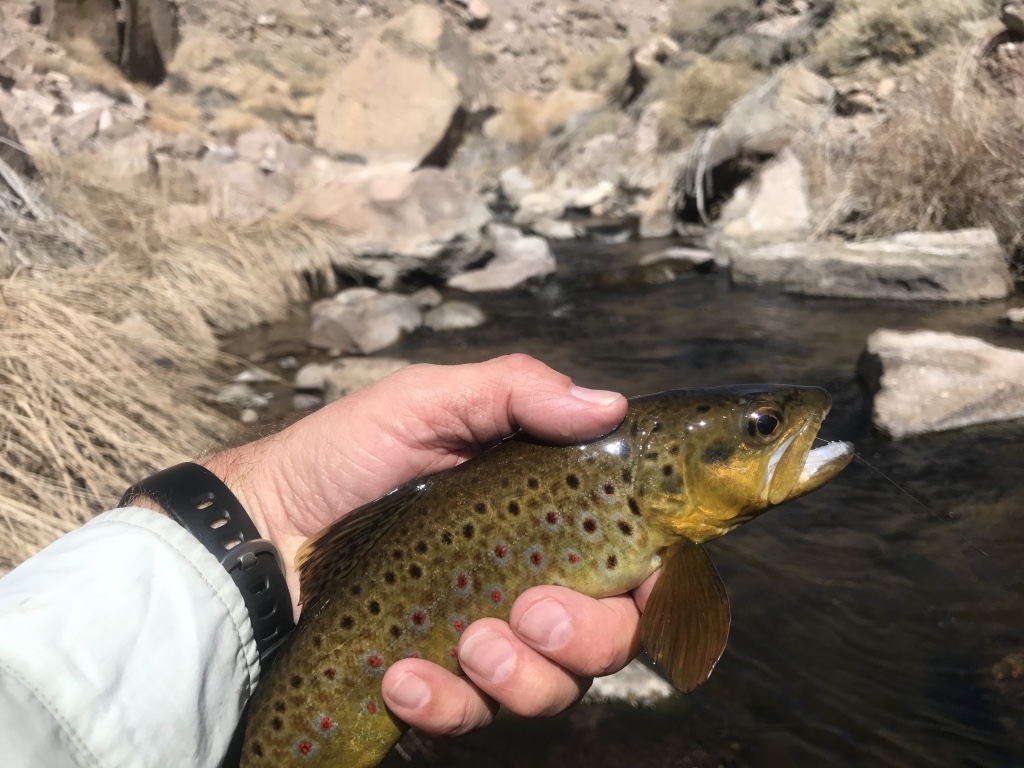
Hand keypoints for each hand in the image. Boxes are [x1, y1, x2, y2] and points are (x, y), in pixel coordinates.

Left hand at [201, 354, 642, 734]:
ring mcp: (484, 639)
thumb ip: (516, 392)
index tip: (643, 580)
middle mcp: (529, 583)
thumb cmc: (346, 455)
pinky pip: (468, 718)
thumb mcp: (428, 402)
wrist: (261, 526)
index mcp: (543, 518)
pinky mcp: (435, 683)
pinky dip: (443, 702)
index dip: (656, 581)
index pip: (635, 562)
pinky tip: (402, 673)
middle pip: (612, 638)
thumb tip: (609, 406)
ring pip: (553, 689)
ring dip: (519, 675)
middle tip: (532, 612)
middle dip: (588, 636)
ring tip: (465, 638)